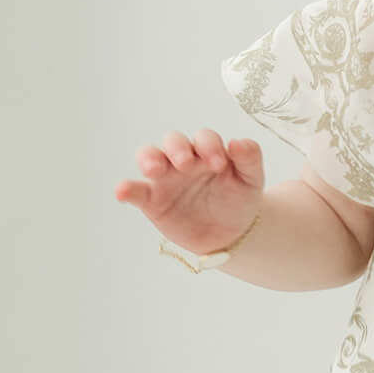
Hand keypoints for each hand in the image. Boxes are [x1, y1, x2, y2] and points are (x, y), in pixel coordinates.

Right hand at [115, 128, 265, 254]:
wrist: (230, 234)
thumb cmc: (238, 199)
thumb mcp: (251, 180)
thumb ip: (249, 159)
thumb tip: (237, 142)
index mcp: (208, 151)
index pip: (203, 138)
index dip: (209, 146)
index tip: (219, 164)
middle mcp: (183, 159)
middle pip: (173, 141)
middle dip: (177, 148)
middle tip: (186, 164)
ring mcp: (166, 179)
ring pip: (149, 157)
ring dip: (148, 159)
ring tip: (153, 169)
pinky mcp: (152, 201)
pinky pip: (136, 191)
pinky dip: (126, 189)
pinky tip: (122, 191)